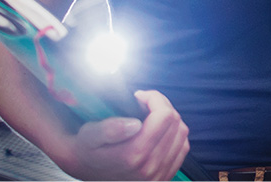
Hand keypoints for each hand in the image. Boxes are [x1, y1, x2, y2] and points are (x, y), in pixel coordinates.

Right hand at [63, 90, 190, 180]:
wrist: (87, 170)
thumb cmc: (89, 149)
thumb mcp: (89, 135)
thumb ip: (110, 129)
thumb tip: (135, 124)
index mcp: (133, 155)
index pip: (165, 116)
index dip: (155, 98)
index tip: (140, 97)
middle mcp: (150, 168)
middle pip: (175, 122)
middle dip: (162, 105)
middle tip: (145, 104)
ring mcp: (159, 175)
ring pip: (182, 133)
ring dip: (170, 119)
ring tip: (151, 116)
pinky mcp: (164, 177)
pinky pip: (183, 147)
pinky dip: (175, 134)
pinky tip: (158, 131)